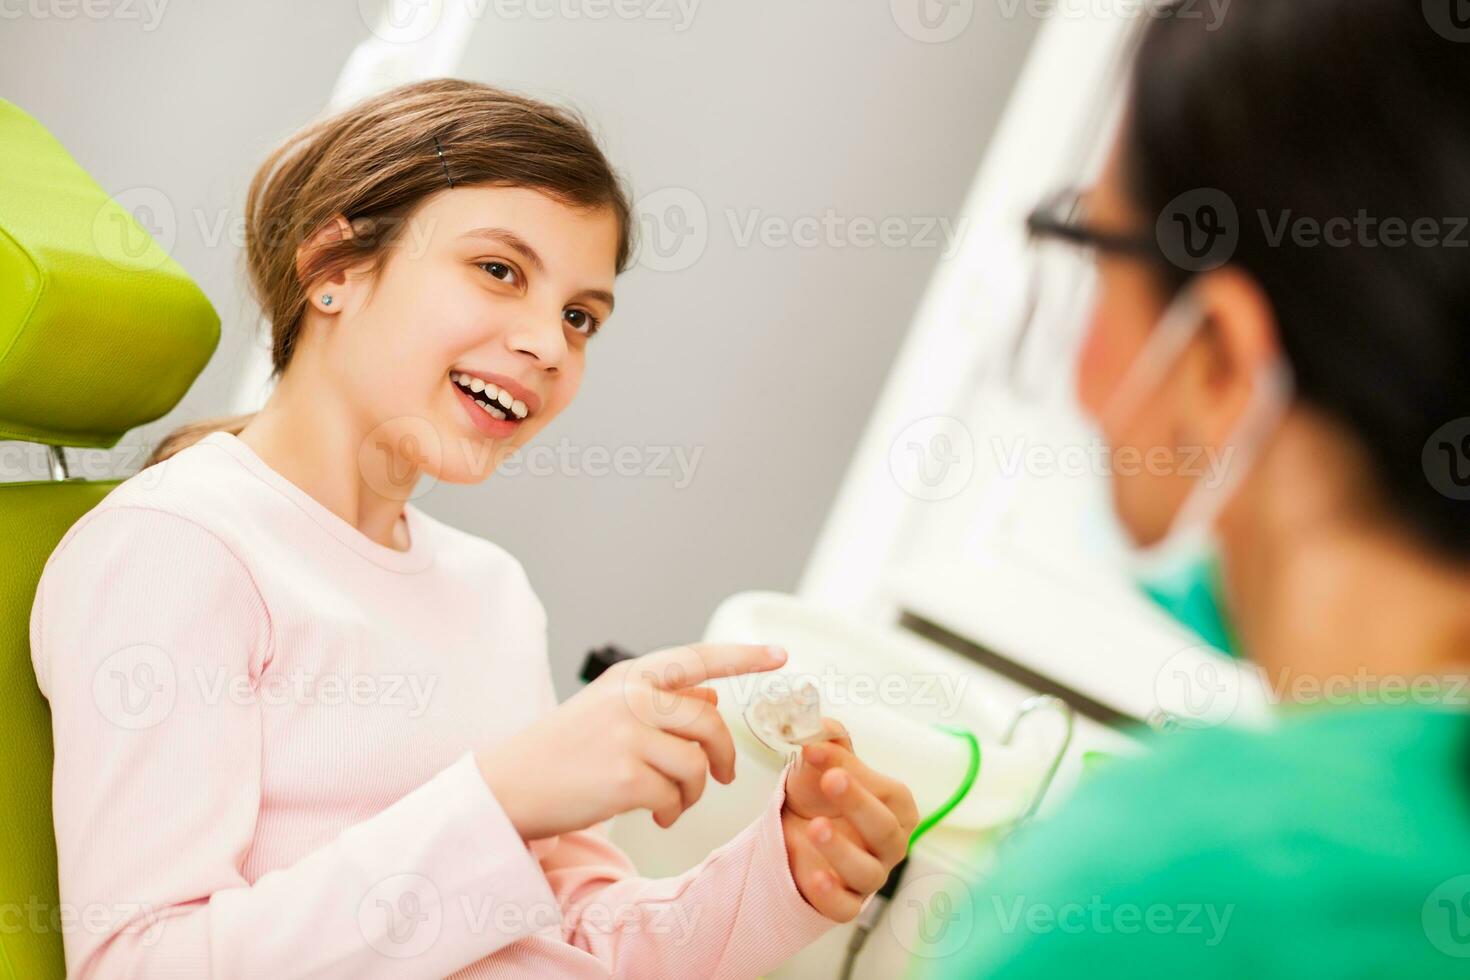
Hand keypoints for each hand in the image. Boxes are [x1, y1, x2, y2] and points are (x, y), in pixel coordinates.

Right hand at [476, 643, 786, 839]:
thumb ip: (663, 701)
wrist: (508, 786)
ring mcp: (629, 736)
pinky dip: (671, 813)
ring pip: (697, 765)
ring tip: (671, 803)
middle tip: (723, 776)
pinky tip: (652, 816)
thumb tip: (713, 694)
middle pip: (710, 722)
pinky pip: (675, 798)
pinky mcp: (626, 777)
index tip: (779, 655)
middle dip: (724, 755)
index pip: (697, 658)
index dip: (743, 656)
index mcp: (630, 676)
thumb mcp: (610, 710)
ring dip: (694, 792)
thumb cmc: (561, 750)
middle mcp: (632, 698)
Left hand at [781, 720, 918, 920]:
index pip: (891, 793)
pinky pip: (846, 908)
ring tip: (815, 827)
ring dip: (842, 851)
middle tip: (830, 780)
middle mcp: (889, 845)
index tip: (819, 753)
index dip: (861, 775)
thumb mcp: (820, 763)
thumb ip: (828, 741)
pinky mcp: (844, 903)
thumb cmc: (818, 794)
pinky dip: (832, 895)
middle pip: (886, 831)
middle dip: (859, 805)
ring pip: (867, 872)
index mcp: (895, 808)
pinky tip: (814, 877)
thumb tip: (821, 725)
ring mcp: (869, 876)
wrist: (789, 828)